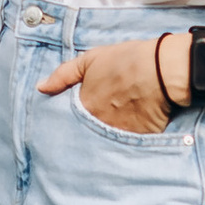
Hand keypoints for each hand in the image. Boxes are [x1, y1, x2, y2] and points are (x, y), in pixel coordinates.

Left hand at [39, 38, 174, 134]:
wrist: (163, 70)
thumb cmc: (127, 61)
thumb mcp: (91, 59)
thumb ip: (63, 75)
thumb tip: (41, 87)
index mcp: (84, 107)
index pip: (67, 121)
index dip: (70, 117)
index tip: (71, 115)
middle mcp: (98, 125)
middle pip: (85, 133)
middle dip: (85, 130)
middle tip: (95, 120)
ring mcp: (117, 135)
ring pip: (104, 141)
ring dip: (104, 136)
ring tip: (111, 126)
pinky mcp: (137, 140)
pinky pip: (125, 144)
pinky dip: (124, 139)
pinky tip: (129, 129)